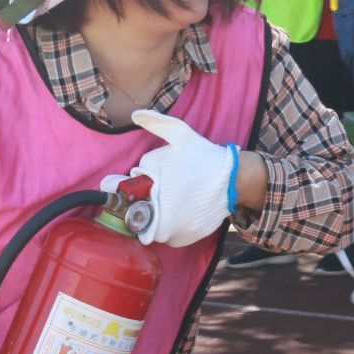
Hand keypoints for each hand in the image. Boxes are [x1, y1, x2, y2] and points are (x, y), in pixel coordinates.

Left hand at [99, 108, 236, 246]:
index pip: (120, 190)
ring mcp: (171, 229)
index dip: (119, 184)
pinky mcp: (182, 238)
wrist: (233, 180)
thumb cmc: (203, 156)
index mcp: (152, 187)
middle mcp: (159, 212)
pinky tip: (176, 212)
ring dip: (151, 215)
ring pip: (147, 225)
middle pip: (133, 209)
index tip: (128, 181)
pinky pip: (163, 236)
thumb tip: (135, 114)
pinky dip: (165, 228)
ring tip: (167, 200)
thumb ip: (156, 123)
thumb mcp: (180, 134)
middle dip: (138, 200)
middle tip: (156, 189)